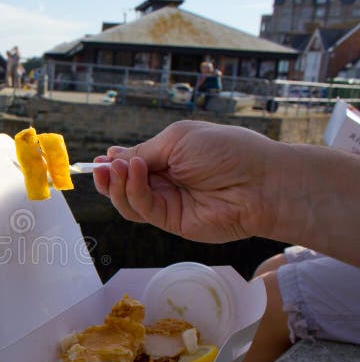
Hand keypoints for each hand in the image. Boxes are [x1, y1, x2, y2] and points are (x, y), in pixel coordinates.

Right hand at [92, 120, 283, 242]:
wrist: (259, 182)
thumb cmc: (226, 151)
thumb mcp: (178, 139)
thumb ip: (144, 151)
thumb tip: (113, 157)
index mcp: (170, 157)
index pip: (133, 164)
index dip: (115, 164)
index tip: (101, 160)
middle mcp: (166, 182)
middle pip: (125, 185)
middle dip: (110, 177)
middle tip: (101, 168)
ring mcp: (169, 203)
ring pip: (129, 201)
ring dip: (118, 185)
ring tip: (119, 168)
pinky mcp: (172, 222)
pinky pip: (143, 209)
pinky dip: (134, 191)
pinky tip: (135, 172)